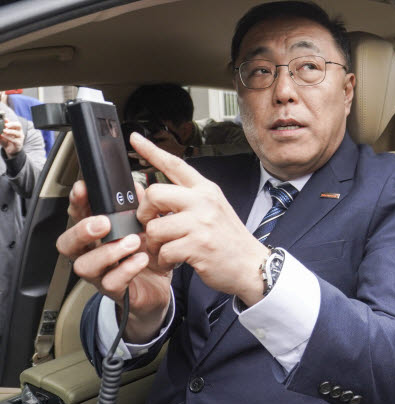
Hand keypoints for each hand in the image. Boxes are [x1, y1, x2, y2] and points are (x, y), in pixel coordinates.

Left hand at [0, 115, 24, 155]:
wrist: (11, 150)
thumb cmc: (8, 141)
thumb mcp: (4, 134)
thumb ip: (4, 128)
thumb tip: (4, 121)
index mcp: (17, 129)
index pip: (16, 123)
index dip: (11, 122)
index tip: (5, 120)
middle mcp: (20, 133)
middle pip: (19, 126)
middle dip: (12, 124)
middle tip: (5, 125)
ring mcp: (20, 138)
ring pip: (17, 133)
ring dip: (10, 131)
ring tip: (4, 131)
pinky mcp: (18, 144)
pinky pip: (14, 140)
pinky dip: (8, 138)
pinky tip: (3, 136)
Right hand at [56, 179, 172, 342]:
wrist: (158, 285)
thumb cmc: (145, 252)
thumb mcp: (143, 225)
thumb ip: (138, 206)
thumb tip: (134, 187)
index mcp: (97, 234)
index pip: (78, 216)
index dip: (76, 203)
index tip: (82, 189)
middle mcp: (92, 254)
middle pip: (67, 244)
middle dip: (81, 230)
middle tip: (104, 222)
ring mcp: (99, 274)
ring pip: (85, 266)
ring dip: (109, 251)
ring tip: (133, 241)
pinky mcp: (114, 290)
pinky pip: (111, 283)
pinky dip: (127, 269)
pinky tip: (141, 259)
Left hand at [131, 133, 268, 306]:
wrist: (251, 264)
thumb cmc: (228, 239)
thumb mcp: (212, 210)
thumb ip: (186, 200)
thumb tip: (151, 195)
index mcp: (206, 190)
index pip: (175, 164)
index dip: (151, 151)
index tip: (134, 138)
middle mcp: (204, 201)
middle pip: (155, 193)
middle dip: (145, 213)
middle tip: (152, 225)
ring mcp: (202, 222)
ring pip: (155, 227)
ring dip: (155, 245)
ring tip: (167, 250)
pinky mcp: (198, 245)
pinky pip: (164, 251)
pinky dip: (165, 261)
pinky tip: (175, 262)